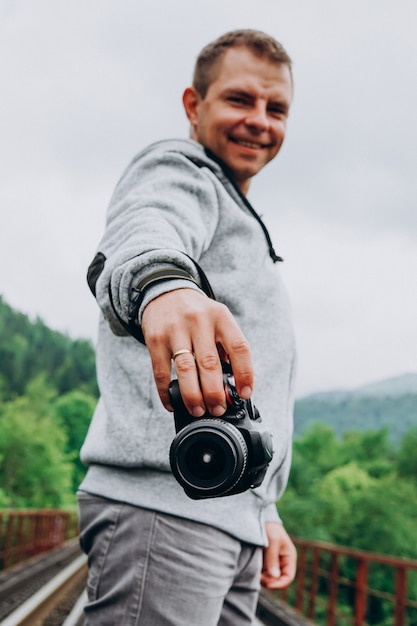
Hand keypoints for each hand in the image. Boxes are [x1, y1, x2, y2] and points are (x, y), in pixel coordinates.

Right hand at [141, 288, 252, 415]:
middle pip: (210, 363)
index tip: (245, 394)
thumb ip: (226, 347)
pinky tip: (171, 403)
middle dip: (215, 393)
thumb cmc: (197, 313)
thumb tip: (233, 386)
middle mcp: (199, 321)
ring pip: (186, 369)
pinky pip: (161, 371)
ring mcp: (175, 329)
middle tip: (218, 409)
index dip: (244, 374)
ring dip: (193, 396)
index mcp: (221, 317)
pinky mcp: (155, 338)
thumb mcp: (218, 319)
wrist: (164, 292)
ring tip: (198, 410)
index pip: (239, 347)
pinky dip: (166, 392)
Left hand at [261, 522, 296, 588]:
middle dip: (269, 581)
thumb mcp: (272, 541)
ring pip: (270, 578)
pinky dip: (258, 574)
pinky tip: (253, 569)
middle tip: (258, 577)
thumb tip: (274, 576)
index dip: (280, 584)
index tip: (268, 584)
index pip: (288, 577)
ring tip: (255, 573)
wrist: (259, 518)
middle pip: (278, 580)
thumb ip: (272, 558)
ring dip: (263, 578)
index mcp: (289, 557)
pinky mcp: (264, 561)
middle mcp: (282, 562)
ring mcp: (273, 562)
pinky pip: (263, 573)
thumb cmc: (269, 527)